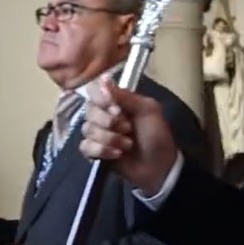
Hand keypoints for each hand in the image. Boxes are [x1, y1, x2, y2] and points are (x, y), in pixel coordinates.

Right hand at [77, 74, 177, 195]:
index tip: (115, 108)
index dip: (101, 99)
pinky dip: (101, 150)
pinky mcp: (94, 152)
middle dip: (109, 122)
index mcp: (115, 101)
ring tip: (128, 145)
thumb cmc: (156, 135)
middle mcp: (103, 114)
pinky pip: (85, 147)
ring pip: (87, 130)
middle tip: (128, 129)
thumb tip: (102, 78)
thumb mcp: (147, 110)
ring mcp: (97, 133)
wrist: (159, 166)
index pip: (94, 90)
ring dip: (110, 138)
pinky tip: (117, 155)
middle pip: (89, 111)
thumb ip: (125, 96)